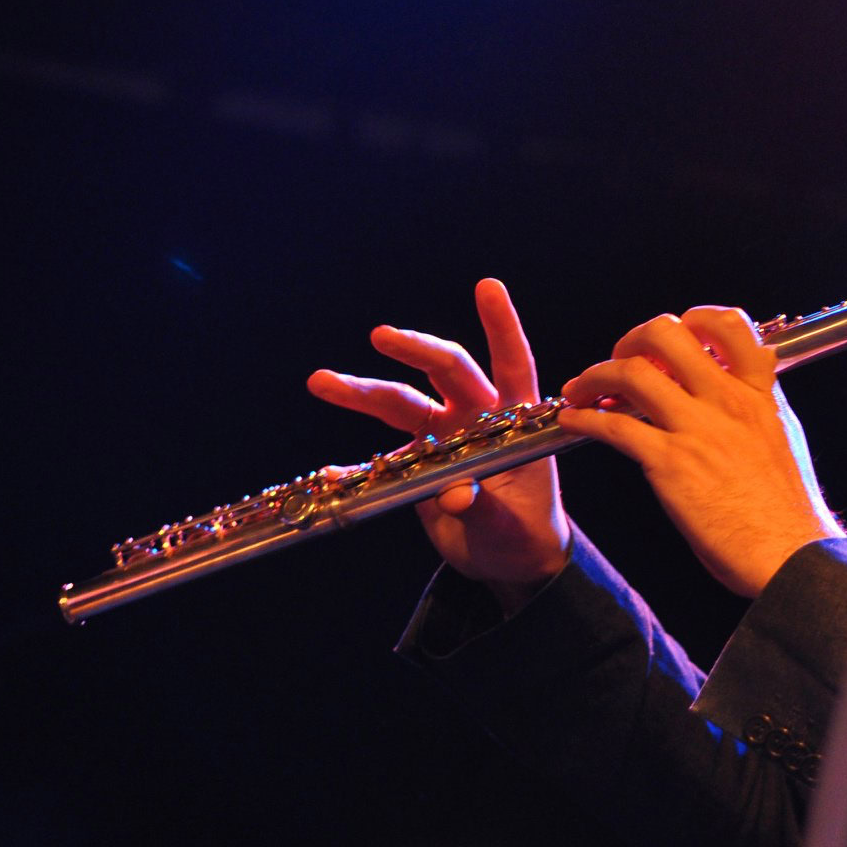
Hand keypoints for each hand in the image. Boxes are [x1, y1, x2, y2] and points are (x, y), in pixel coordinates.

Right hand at [307, 278, 569, 611]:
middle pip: (446, 371)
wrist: (508, 560)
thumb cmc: (524, 533)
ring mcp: (443, 437)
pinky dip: (351, 468)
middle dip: (414, 349)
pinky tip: (327, 473)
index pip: (512, 364)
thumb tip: (456, 494)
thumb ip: (485, 507)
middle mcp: (477, 417)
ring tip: (322, 381)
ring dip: (363, 392)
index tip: (488, 286)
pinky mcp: (415, 464)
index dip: (501, 326)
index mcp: (514, 421)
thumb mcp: (511, 525)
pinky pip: (378, 458)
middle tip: (382, 335)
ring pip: (402, 404)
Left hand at [557, 306, 842, 597]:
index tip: (669, 342)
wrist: (790, 552)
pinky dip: (583, 419)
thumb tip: (749, 386)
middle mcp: (726, 400)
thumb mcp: (783, 435)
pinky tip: (572, 422)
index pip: (727, 323)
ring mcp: (697, 428)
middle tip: (621, 361)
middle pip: (667, 334)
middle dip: (631, 340)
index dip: (690, 320)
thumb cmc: (786, 508)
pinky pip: (614, 426)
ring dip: (594, 376)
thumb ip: (760, 404)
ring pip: (631, 373)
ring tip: (580, 390)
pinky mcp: (671, 463)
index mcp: (757, 392)